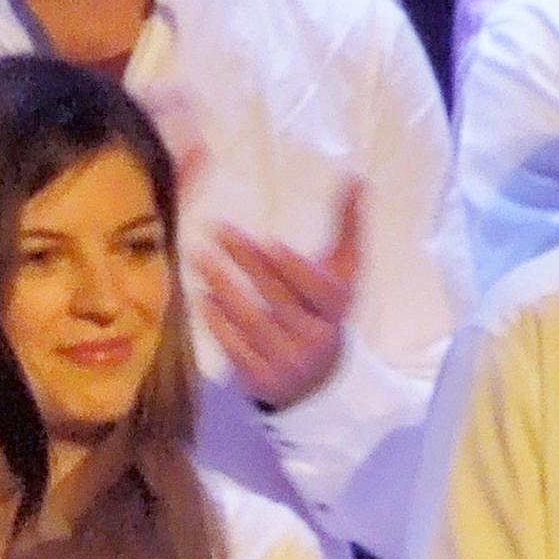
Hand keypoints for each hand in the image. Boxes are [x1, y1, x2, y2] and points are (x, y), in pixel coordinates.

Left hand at [196, 177, 364, 415]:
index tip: (269, 242)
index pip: (318, 290)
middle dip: (247, 263)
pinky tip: (203, 297)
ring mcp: (288, 363)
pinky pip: (236, 349)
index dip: (293, 269)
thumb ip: (347, 225)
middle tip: (219, 230)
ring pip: (252, 323)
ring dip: (224, 288)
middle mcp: (316, 340)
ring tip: (200, 257)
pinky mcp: (262, 381)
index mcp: (337, 310)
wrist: (316, 379)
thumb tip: (357, 177)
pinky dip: (218, 323)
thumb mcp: (342, 270)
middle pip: (279, 299)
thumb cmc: (323, 308)